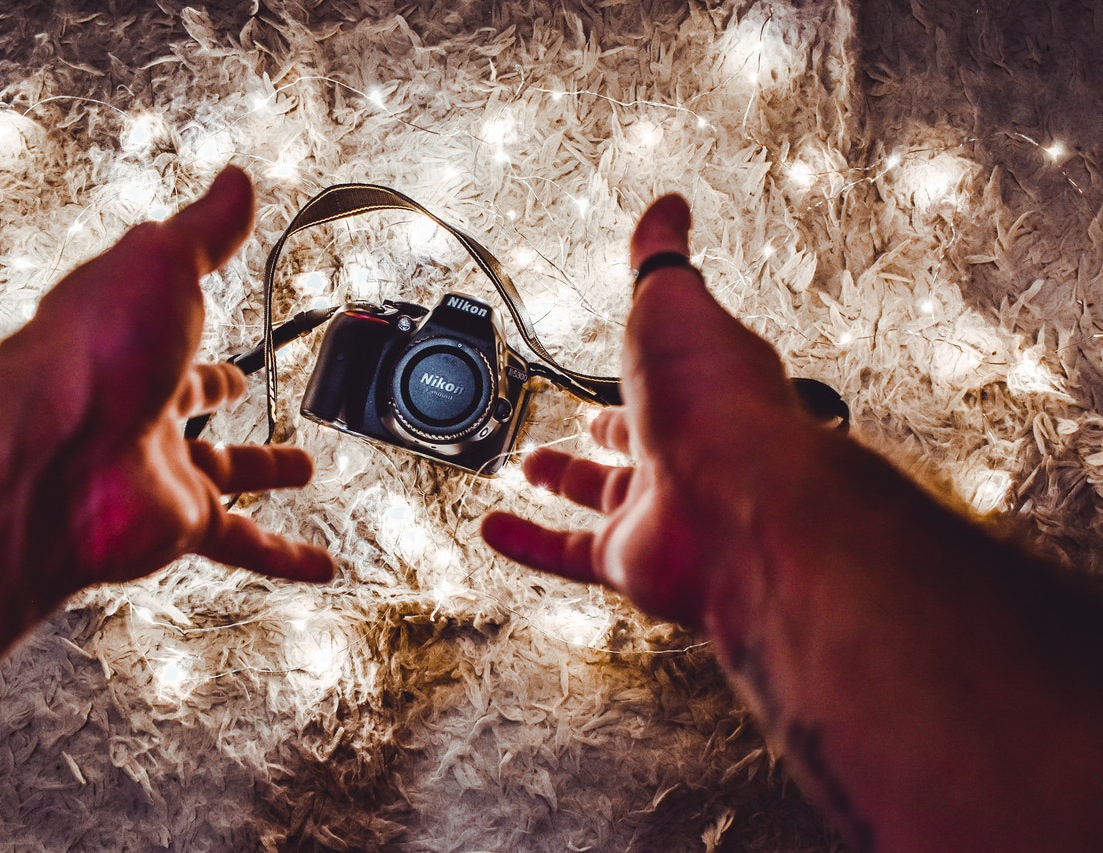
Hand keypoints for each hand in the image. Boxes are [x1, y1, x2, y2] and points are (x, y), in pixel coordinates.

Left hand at [3, 165, 334, 592]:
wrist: (46, 455)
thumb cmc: (88, 352)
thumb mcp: (161, 263)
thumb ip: (205, 229)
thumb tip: (235, 181)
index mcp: (131, 344)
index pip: (169, 334)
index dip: (196, 330)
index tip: (217, 331)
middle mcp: (139, 408)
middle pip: (189, 405)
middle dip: (220, 398)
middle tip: (245, 395)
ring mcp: (157, 469)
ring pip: (222, 476)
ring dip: (264, 475)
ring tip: (303, 472)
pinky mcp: (176, 524)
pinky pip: (242, 543)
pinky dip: (285, 557)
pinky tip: (319, 565)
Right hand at [481, 195, 810, 627]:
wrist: (737, 507)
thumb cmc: (717, 405)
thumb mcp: (675, 302)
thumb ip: (661, 259)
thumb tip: (669, 208)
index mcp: (703, 388)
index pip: (671, 371)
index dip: (645, 362)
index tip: (622, 354)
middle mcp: (688, 451)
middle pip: (641, 441)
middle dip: (610, 430)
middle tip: (581, 421)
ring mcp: (661, 510)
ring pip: (604, 497)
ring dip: (564, 482)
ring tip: (530, 465)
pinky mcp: (630, 560)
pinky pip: (569, 554)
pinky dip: (527, 543)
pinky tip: (496, 528)